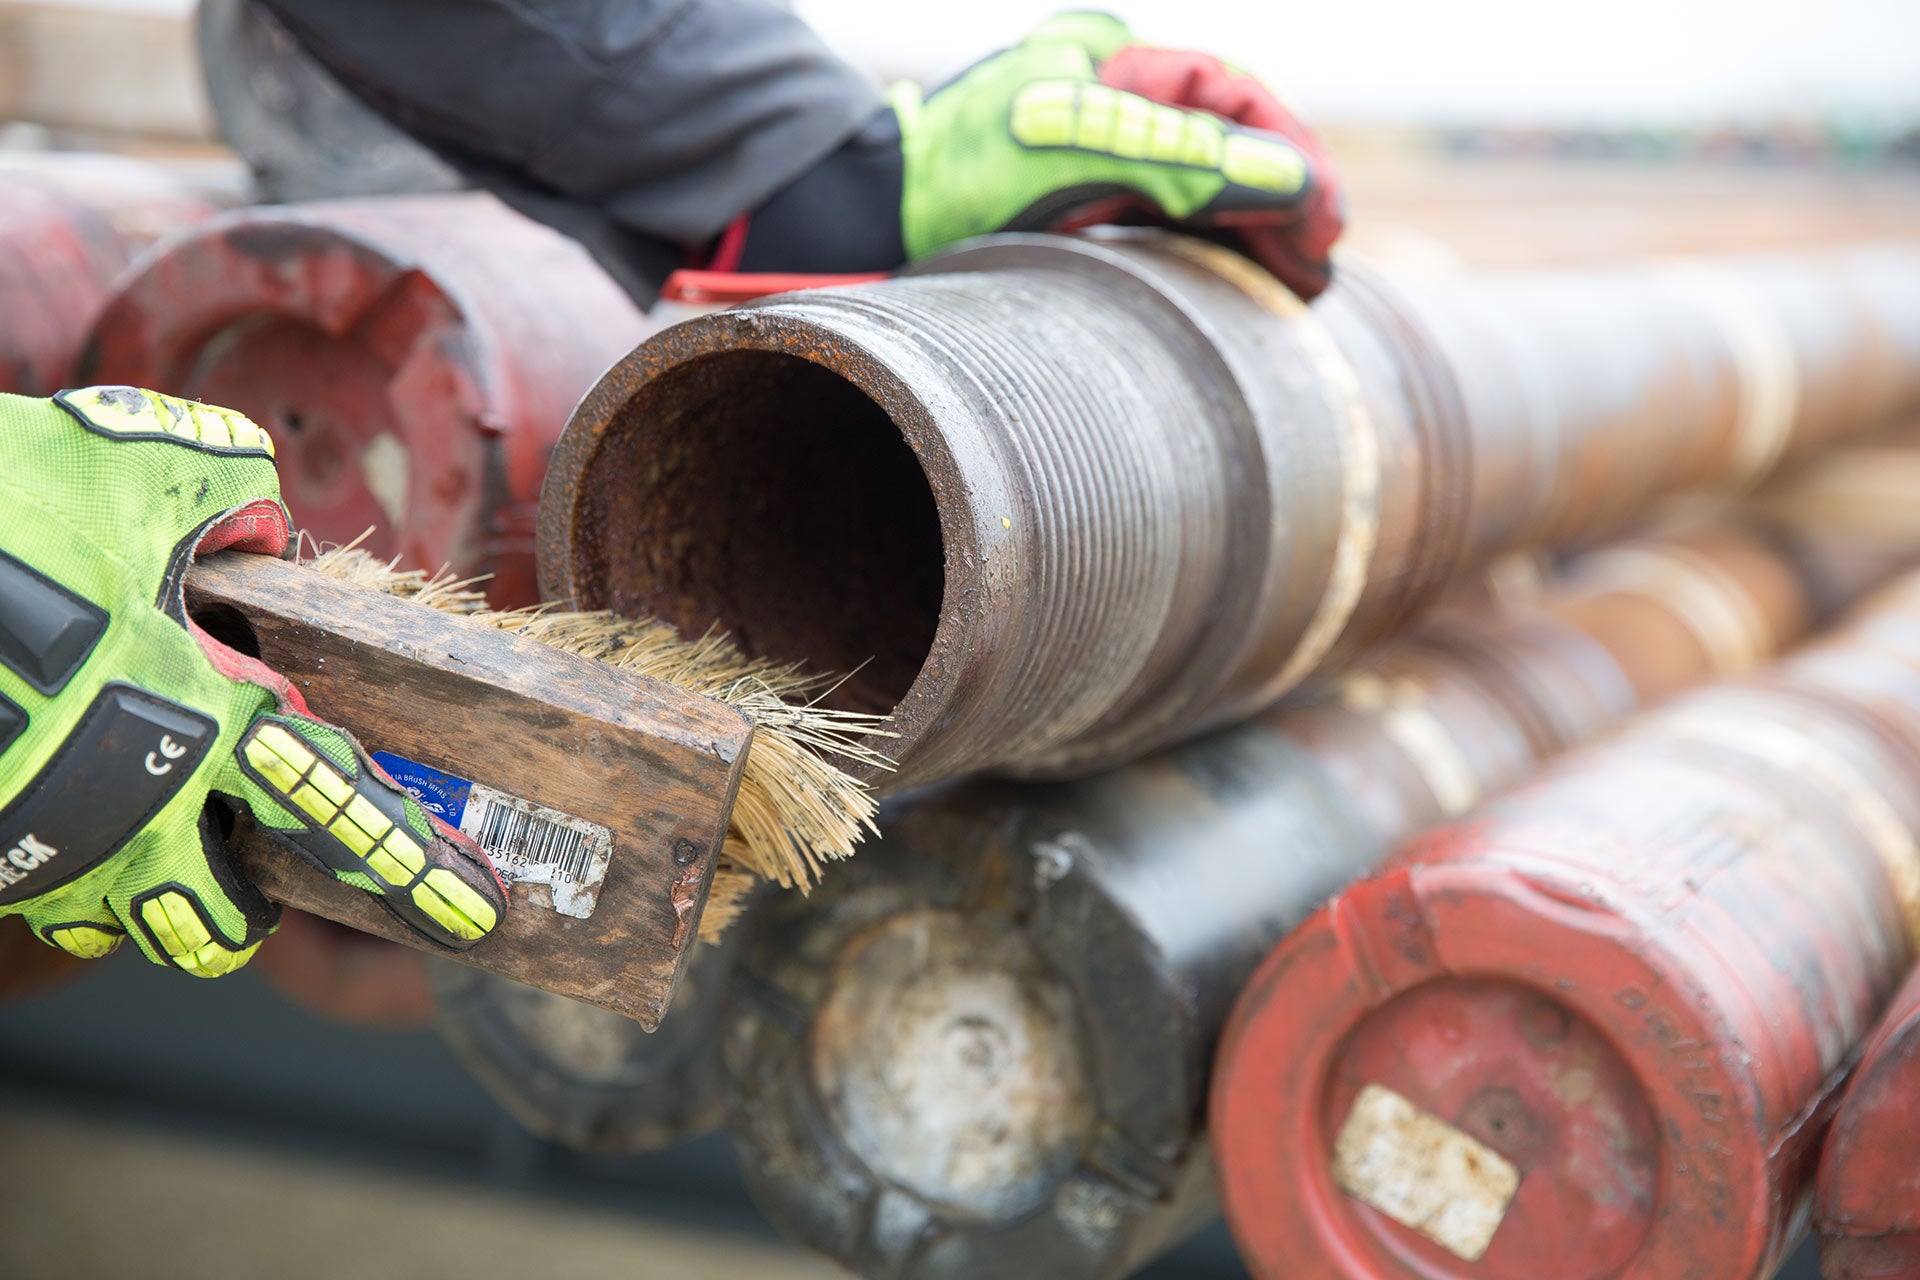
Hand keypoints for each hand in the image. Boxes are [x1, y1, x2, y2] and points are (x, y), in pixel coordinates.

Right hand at [0, 387, 507, 976]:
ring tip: (174, 848)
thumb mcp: (142, 463)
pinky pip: (45, 893)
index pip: (333, 802)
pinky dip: (72, 865)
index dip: (408, 863)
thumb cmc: (1, 508)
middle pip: (225, 920)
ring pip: (129, 926)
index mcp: (200, 712)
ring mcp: (39, 835)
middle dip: (258, 911)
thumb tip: (261, 528)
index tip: (467, 912)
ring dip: (166, 901)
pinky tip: (70, 792)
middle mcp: (127, 798)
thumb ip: (229, 496)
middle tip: (277, 890)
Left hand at [894, 12, 1343, 297]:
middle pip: (1229, 144)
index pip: (1233, 98)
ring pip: (1206, 189)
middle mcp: (1116, 103)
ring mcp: (1100, 155)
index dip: (1290, 154)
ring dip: (1258, 232)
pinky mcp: (1085, 210)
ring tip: (1301, 284)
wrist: (874, 224)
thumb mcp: (1078, 158)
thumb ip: (1185, 163)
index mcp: (1115, 64)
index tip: (1324, 217)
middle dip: (1286, 199)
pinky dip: (1215, 251)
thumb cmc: (960, 176)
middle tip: (1322, 262)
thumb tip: (1290, 180)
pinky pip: (1172, 224)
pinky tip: (1244, 285)